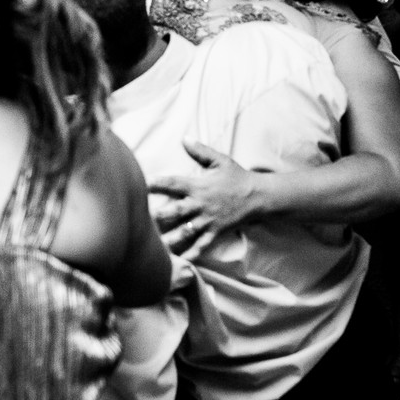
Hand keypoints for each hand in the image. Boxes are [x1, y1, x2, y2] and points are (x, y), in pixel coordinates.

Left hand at [147, 140, 258, 260]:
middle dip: (158, 216)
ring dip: (170, 239)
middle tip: (140, 220)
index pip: (173, 184)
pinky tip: (179, 261)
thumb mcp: (220, 160)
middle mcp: (201, 204)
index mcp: (199, 186)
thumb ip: (200, 151)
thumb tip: (184, 138)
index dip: (156, 184)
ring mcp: (208, 220)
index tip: (139, 184)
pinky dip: (191, 254)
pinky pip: (201, 245)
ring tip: (155, 247)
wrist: (260, 197)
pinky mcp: (216, 232)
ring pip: (185, 231)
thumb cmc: (237, 177)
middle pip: (175, 211)